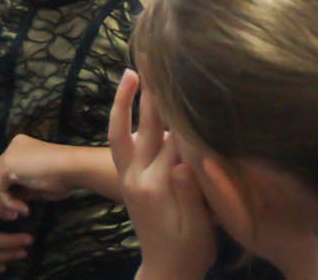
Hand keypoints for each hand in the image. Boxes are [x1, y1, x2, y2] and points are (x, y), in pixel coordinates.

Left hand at [0, 135, 74, 215]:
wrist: (76, 167)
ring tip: (24, 210)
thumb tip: (9, 201)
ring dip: (7, 201)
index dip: (13, 189)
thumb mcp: (39, 182)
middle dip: (7, 194)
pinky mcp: (8, 165)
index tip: (27, 205)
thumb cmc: (65, 176)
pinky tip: (25, 209)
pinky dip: (8, 203)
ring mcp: (9, 153)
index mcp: (22, 145)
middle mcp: (14, 145)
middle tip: (22, 210)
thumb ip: (22, 188)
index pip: (6, 170)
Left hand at [110, 70, 216, 278]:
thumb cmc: (191, 250)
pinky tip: (133, 100)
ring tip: (132, 71)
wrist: (166, 271)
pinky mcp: (128, 180)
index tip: (185, 76)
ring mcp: (129, 178)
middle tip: (152, 59)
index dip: (179, 108)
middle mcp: (137, 177)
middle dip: (149, 92)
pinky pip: (119, 142)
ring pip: (121, 131)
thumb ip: (191, 194)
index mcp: (157, 185)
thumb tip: (187, 161)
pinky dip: (122, 118)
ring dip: (125, 101)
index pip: (171, 137)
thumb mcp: (198, 227)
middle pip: (143, 126)